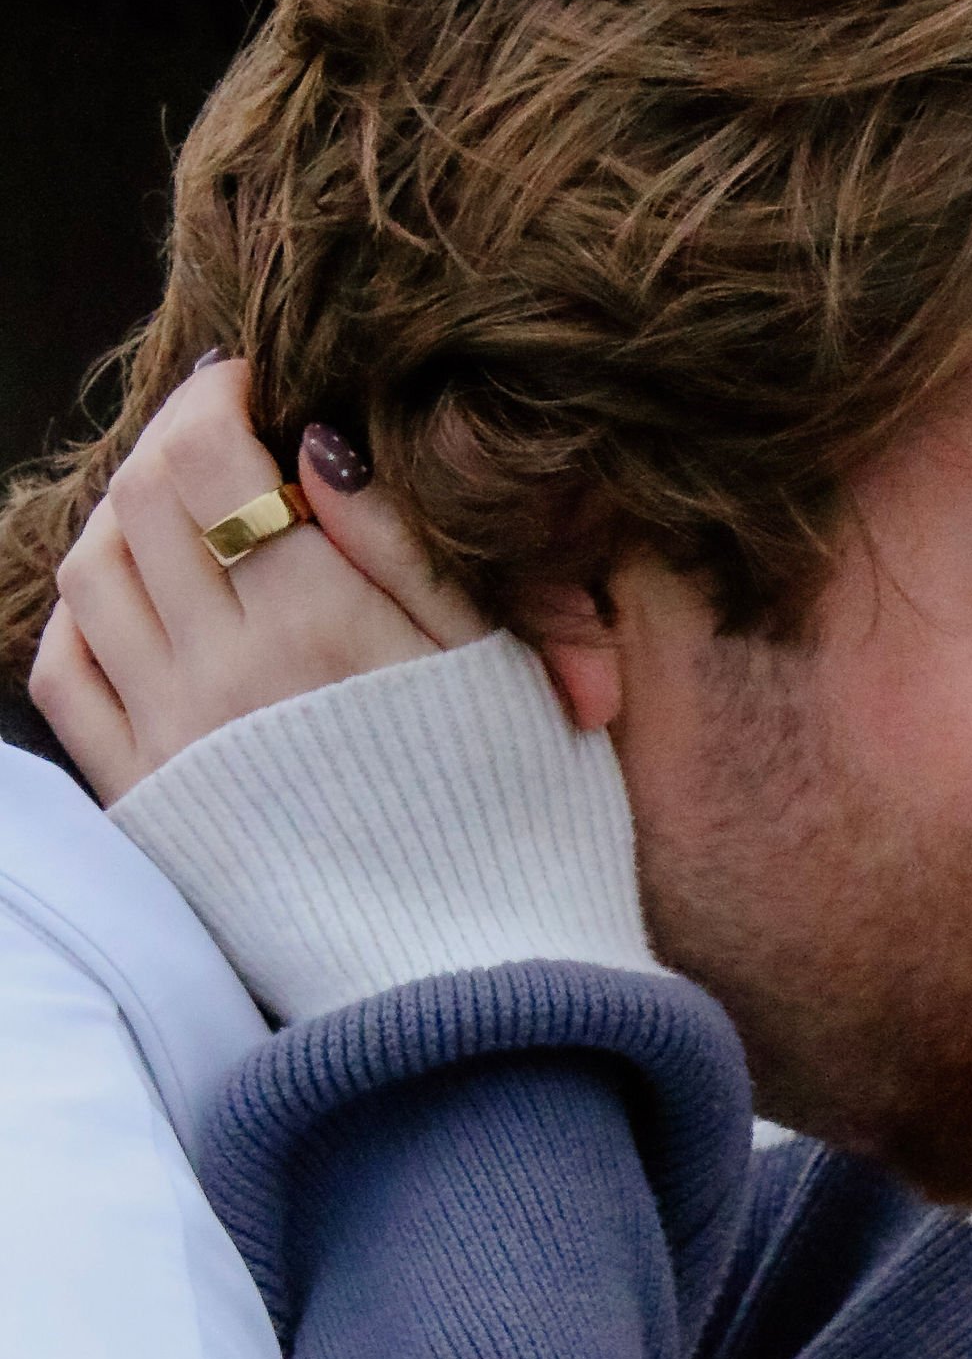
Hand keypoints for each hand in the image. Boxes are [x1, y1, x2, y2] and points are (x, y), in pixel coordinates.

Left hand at [29, 360, 484, 801]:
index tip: (252, 384)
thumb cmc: (517, 813)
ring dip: (124, 518)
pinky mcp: (147, 797)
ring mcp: (172, 736)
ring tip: (182, 511)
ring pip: (90, 575)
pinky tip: (137, 606)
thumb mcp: (499, 661)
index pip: (211, 457)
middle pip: (141, 500)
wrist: (474, 974)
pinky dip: (84, 617)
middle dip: (171, 440)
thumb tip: (314, 445)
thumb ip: (404, 546)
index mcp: (318, 620)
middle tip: (219, 433)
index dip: (218, 396)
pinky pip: (67, 677)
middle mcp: (224, 671)